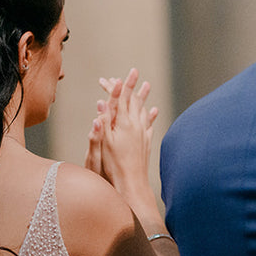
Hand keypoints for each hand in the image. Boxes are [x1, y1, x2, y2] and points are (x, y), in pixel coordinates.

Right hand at [88, 69, 159, 215]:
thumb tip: (102, 103)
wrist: (132, 185)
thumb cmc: (113, 166)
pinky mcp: (146, 143)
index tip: (130, 71)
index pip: (123, 99)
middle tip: (133, 73)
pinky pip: (149, 124)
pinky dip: (150, 115)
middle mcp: (136, 126)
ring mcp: (142, 134)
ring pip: (143, 110)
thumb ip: (103, 123)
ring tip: (147, 85)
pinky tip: (153, 111)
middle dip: (131, 87)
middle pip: (134, 101)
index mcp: (123, 124)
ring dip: (143, 97)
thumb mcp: (103, 144)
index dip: (124, 84)